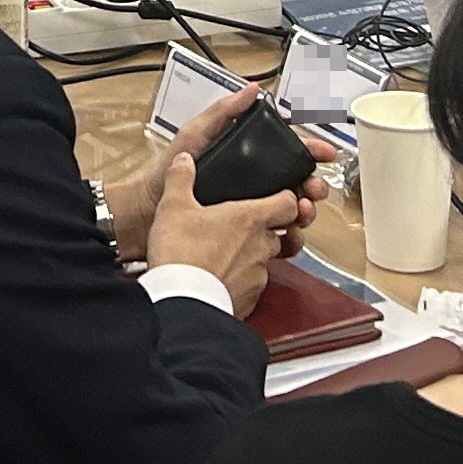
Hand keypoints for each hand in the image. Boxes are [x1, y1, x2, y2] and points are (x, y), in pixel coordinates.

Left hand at [101, 85, 334, 261]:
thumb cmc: (166, 173)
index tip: (326, 153)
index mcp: (245, 159)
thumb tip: (252, 90)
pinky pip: (275, 240)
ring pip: (291, 212)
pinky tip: (289, 237)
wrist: (146, 214)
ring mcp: (248, 211)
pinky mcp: (243, 237)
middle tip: (314, 190)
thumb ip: (222, 113)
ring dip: (304, 212)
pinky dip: (289, 239)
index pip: (286, 151)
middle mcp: (251, 185)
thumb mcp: (194, 136)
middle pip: (295, 183)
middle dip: (312, 185)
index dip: (310, 150)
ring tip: (302, 213)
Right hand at [144, 152, 310, 313]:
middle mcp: (261, 246)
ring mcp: (258, 276)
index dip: (286, 199)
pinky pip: (252, 287)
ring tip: (226, 256)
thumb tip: (185, 160)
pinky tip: (221, 280)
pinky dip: (240, 283)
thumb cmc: (180, 254)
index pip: (289, 202)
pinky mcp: (250, 300)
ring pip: (266, 262)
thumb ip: (181, 179)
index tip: (276, 197)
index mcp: (249, 218)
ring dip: (251, 258)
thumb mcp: (172, 207)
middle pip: (280, 233)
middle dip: (266, 230)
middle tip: (243, 228)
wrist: (182, 303)